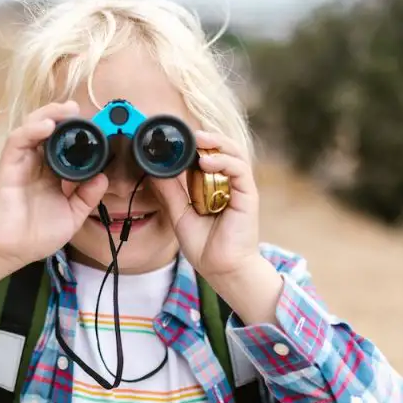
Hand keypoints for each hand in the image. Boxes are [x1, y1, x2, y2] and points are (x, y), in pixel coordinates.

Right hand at [0, 101, 108, 272]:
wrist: (11, 251)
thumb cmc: (37, 235)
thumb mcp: (72, 215)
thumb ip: (87, 197)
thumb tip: (103, 177)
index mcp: (52, 173)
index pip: (64, 144)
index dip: (77, 132)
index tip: (95, 125)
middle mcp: (36, 163)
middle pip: (48, 129)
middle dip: (62, 115)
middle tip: (79, 110)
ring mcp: (22, 162)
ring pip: (32, 127)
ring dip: (49, 114)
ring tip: (66, 111)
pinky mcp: (8, 165)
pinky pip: (18, 141)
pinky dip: (32, 129)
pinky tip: (47, 126)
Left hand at [149, 129, 261, 280]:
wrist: (221, 269)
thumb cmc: (205, 246)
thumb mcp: (179, 214)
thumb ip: (170, 192)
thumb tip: (154, 171)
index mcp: (214, 185)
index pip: (207, 156)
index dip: (194, 145)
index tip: (174, 139)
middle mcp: (229, 183)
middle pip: (223, 149)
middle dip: (206, 138)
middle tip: (187, 133)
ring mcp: (240, 188)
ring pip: (234, 153)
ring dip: (216, 143)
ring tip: (198, 140)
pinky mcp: (248, 195)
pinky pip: (239, 170)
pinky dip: (223, 161)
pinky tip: (206, 162)